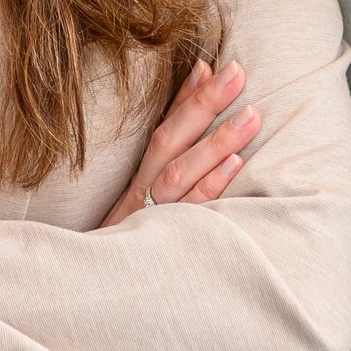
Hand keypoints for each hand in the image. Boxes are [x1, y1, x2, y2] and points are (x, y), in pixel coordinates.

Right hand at [101, 58, 260, 227]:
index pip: (164, 126)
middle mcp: (144, 190)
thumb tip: (195, 92)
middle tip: (238, 73)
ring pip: (182, 171)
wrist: (99, 285)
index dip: (189, 95)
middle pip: (171, 139)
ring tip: (251, 115)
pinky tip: (235, 165)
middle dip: (205, 104)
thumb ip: (170, 146)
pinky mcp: (168, 240)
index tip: (216, 65)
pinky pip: (191, 211)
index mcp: (139, 175)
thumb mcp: (143, 193)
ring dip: (216, 141)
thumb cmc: (131, 235)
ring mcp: (155, 215)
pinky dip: (211, 185)